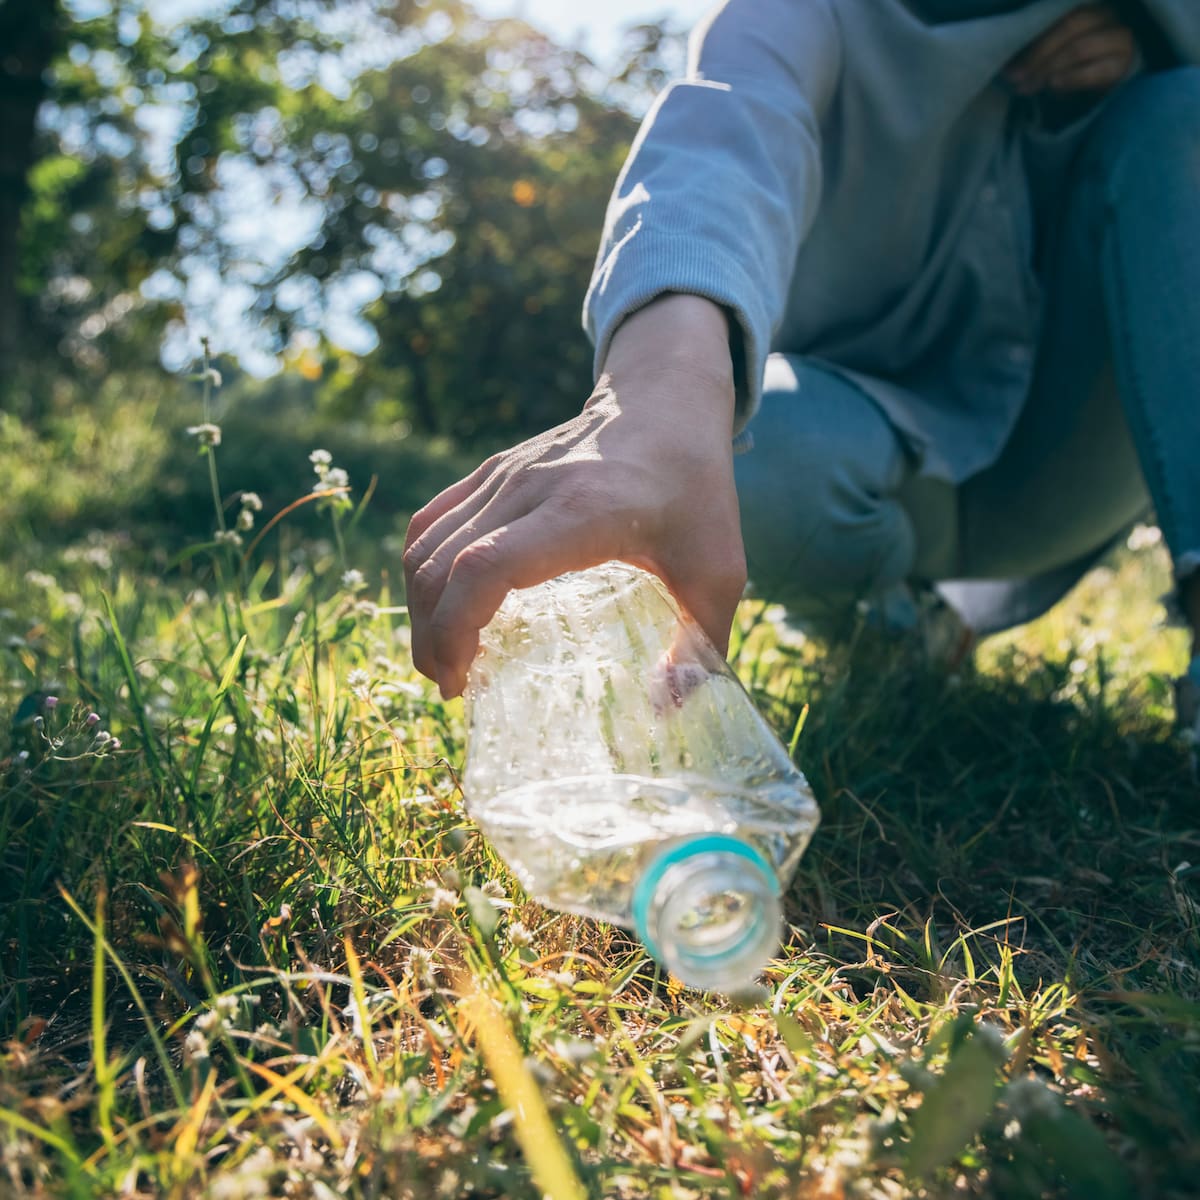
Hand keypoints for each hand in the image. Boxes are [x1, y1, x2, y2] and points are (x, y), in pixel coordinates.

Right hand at [402, 294, 746, 697]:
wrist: (667, 402)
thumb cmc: (696, 491)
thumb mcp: (719, 571)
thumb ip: (701, 647)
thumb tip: (666, 712)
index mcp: (582, 511)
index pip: (485, 566)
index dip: (456, 628)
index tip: (461, 680)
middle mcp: (529, 487)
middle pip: (441, 563)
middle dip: (430, 636)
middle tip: (450, 686)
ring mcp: (504, 474)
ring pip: (426, 543)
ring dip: (420, 608)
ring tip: (441, 659)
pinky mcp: (492, 471)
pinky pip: (430, 521)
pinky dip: (422, 570)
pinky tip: (438, 609)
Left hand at [1005, 3, 1137, 95]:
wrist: (1109, 77)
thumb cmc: (1075, 62)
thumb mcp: (1054, 51)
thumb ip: (1037, 49)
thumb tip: (1008, 64)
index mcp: (1087, 6)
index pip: (1059, 13)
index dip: (1033, 36)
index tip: (1008, 62)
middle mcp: (1106, 14)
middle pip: (1071, 25)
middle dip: (1038, 53)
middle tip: (1016, 77)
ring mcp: (1119, 37)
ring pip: (1080, 47)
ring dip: (1049, 68)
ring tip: (1028, 86)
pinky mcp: (1124, 63)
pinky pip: (1097, 70)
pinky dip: (1072, 78)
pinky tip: (1053, 85)